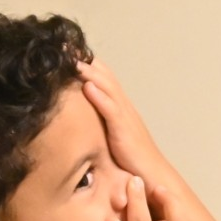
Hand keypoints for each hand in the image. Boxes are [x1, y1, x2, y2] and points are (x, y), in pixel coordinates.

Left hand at [79, 62, 179, 194]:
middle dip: (85, 59)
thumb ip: (101, 124)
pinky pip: (111, 110)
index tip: (68, 50)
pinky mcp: (124, 131)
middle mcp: (124, 106)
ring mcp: (125, 117)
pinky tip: (88, 86)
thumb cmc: (133, 161)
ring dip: (90, 72)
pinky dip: (100, 97)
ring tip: (72, 58)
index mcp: (121, 107)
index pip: (103, 78)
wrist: (154, 177)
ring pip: (108, 88)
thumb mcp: (113, 137)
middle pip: (104, 76)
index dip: (87, 62)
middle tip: (65, 44)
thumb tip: (80, 119)